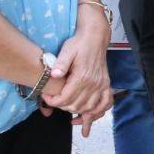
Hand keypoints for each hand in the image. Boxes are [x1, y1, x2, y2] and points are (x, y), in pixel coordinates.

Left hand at [43, 16, 112, 135]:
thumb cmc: (78, 44)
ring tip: (68, 110)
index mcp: (82, 76)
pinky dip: (98, 112)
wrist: (95, 38)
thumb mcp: (67, 50)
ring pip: (90, 108)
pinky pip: (105, 104)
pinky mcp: (106, 85)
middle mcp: (94, 83)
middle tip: (55, 101)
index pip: (66, 98)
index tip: (46, 98)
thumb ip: (60, 63)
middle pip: (76, 106)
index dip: (53, 102)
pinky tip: (89, 115)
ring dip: (79, 112)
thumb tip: (54, 75)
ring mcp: (102, 85)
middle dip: (63, 107)